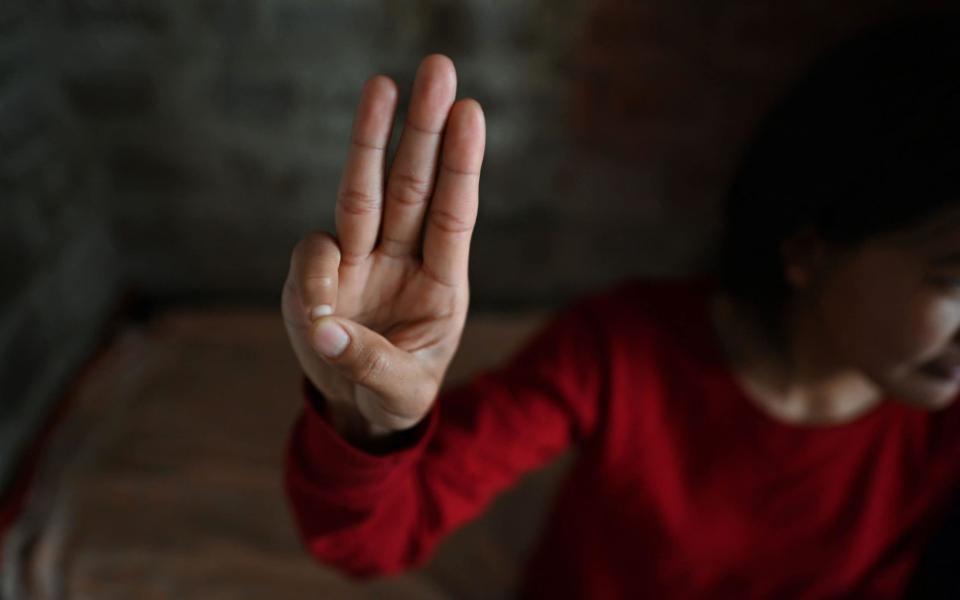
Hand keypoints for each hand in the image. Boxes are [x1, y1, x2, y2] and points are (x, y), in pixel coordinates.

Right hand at [281, 54, 484, 438]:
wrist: (359, 409)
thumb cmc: (397, 391)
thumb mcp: (400, 391)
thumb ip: (370, 364)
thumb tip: (326, 328)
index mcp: (441, 282)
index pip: (453, 213)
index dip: (461, 164)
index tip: (470, 111)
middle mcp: (400, 258)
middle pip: (412, 185)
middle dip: (423, 129)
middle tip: (438, 69)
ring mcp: (357, 261)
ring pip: (362, 192)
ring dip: (371, 140)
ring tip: (383, 85)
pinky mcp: (315, 275)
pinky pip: (312, 255)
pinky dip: (313, 275)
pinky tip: (318, 315)